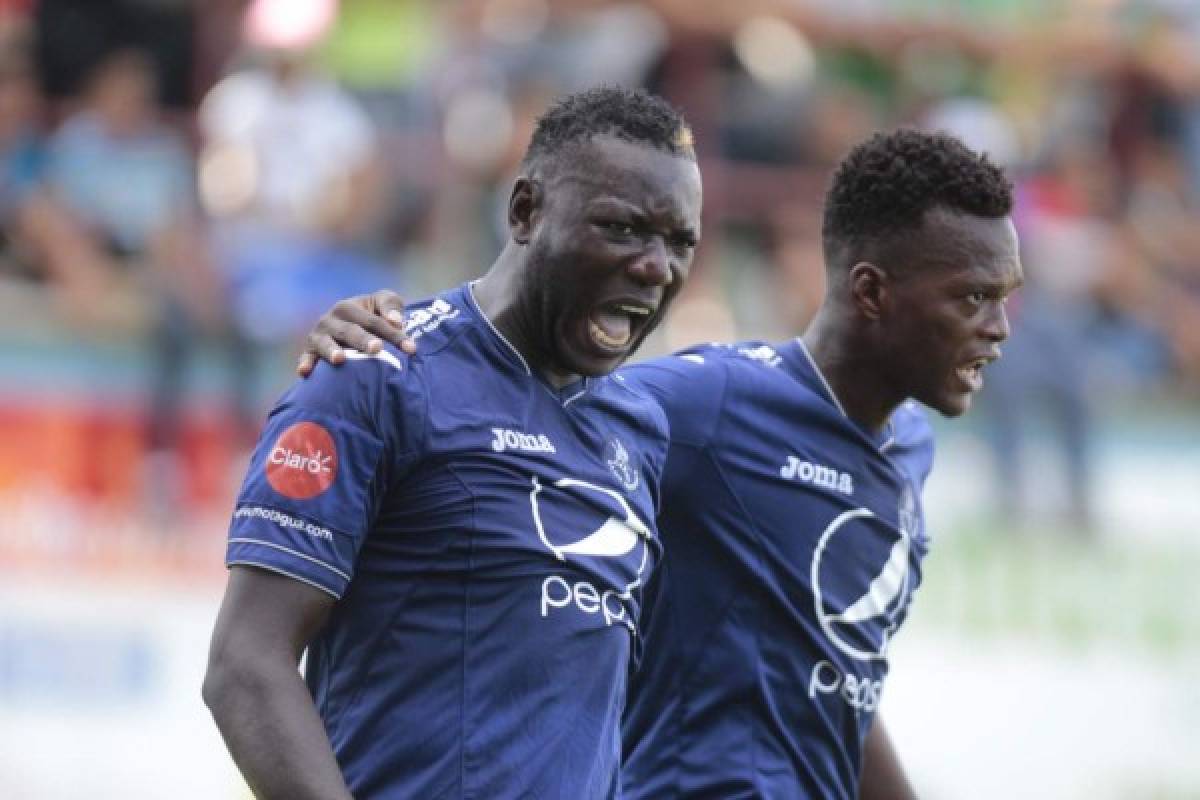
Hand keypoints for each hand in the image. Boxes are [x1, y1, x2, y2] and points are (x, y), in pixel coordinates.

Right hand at [297, 290, 413, 376]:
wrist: (345, 326)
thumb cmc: (370, 316)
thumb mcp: (382, 304)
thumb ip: (391, 307)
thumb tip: (396, 321)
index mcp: (349, 307)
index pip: (375, 322)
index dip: (394, 335)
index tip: (412, 349)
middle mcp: (331, 319)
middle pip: (351, 332)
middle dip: (364, 340)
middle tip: (377, 348)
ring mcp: (318, 336)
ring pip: (326, 344)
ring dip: (332, 351)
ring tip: (340, 359)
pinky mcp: (309, 351)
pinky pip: (307, 358)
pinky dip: (306, 364)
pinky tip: (305, 373)